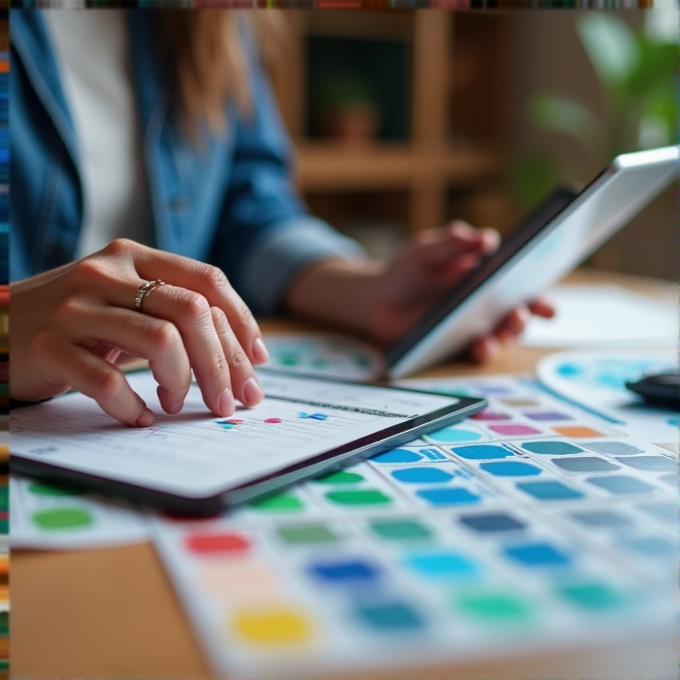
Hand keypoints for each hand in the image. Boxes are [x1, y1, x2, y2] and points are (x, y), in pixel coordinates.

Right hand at [11, 239, 268, 425]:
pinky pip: (108, 382)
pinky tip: (141, 416)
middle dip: (223, 363)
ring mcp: (75, 308)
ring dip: (184, 383)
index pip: (207, 280)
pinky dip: (134, 406)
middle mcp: (106, 273)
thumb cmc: (78, 320)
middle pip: (192, 312)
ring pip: (160, 342)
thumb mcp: (127, 300)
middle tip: (231, 401)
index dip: (242, 322)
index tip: (258, 360)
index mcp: (133, 256)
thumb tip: (245, 355)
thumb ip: (175, 311)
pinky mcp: (48, 346)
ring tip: (179, 404)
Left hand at [371, 221, 554, 360]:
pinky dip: (482, 350)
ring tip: (495, 335)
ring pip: (502, 336)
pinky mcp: (456, 346)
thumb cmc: (407, 271)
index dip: (540, 294)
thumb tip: (486, 238)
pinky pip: (476, 352)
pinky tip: (478, 345)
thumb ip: (453, 243)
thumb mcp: (426, 250)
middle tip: (518, 314)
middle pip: (518, 314)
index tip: (546, 302)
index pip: (523, 285)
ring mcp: (474, 328)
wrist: (376, 300)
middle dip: (524, 317)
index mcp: (488, 277)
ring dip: (505, 337)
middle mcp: (488, 305)